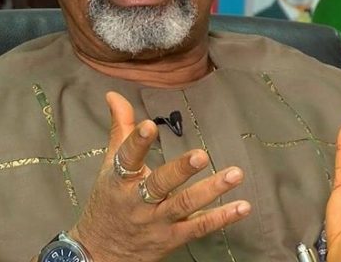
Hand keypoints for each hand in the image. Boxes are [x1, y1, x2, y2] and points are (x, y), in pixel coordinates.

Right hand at [68, 92, 250, 261]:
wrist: (98, 254)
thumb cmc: (108, 202)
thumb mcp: (109, 167)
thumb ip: (120, 129)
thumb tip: (114, 94)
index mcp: (120, 179)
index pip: (127, 157)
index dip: (137, 141)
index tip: (150, 125)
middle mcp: (138, 201)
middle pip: (159, 184)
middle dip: (179, 170)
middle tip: (201, 155)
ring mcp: (157, 221)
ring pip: (184, 206)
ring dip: (211, 190)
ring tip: (235, 174)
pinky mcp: (172, 238)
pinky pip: (198, 228)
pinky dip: (221, 218)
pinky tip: (242, 207)